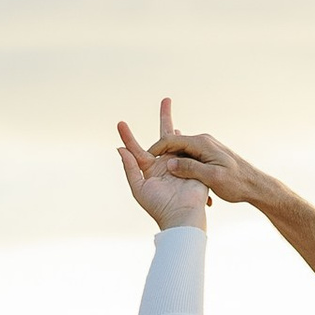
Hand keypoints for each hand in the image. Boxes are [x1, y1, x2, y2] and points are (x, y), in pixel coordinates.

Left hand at [117, 97, 208, 226]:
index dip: (128, 136)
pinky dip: (187, 139)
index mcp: (150, 169)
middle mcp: (165, 163)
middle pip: (163, 137)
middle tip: (166, 99)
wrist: (182, 215)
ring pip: (178, 140)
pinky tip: (183, 130)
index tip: (120, 123)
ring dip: (175, 126)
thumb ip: (130, 168)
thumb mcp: (139, 188)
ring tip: (170, 107)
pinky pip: (190, 149)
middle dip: (165, 118)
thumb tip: (120, 149)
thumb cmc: (159, 205)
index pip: (136, 149)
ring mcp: (181, 162)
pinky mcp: (193, 164)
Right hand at [143, 113, 269, 206]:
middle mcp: (204, 142)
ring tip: (161, 172)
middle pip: (175, 142)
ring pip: (181, 151)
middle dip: (160, 150)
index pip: (172, 140)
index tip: (144, 160)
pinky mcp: (209, 155)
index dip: (156, 149)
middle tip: (147, 160)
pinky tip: (179, 177)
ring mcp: (207, 148)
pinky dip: (181, 165)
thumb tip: (170, 163)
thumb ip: (191, 169)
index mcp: (203, 144)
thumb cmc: (236, 183)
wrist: (255, 185)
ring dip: (171, 161)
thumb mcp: (212, 178)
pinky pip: (189, 157)